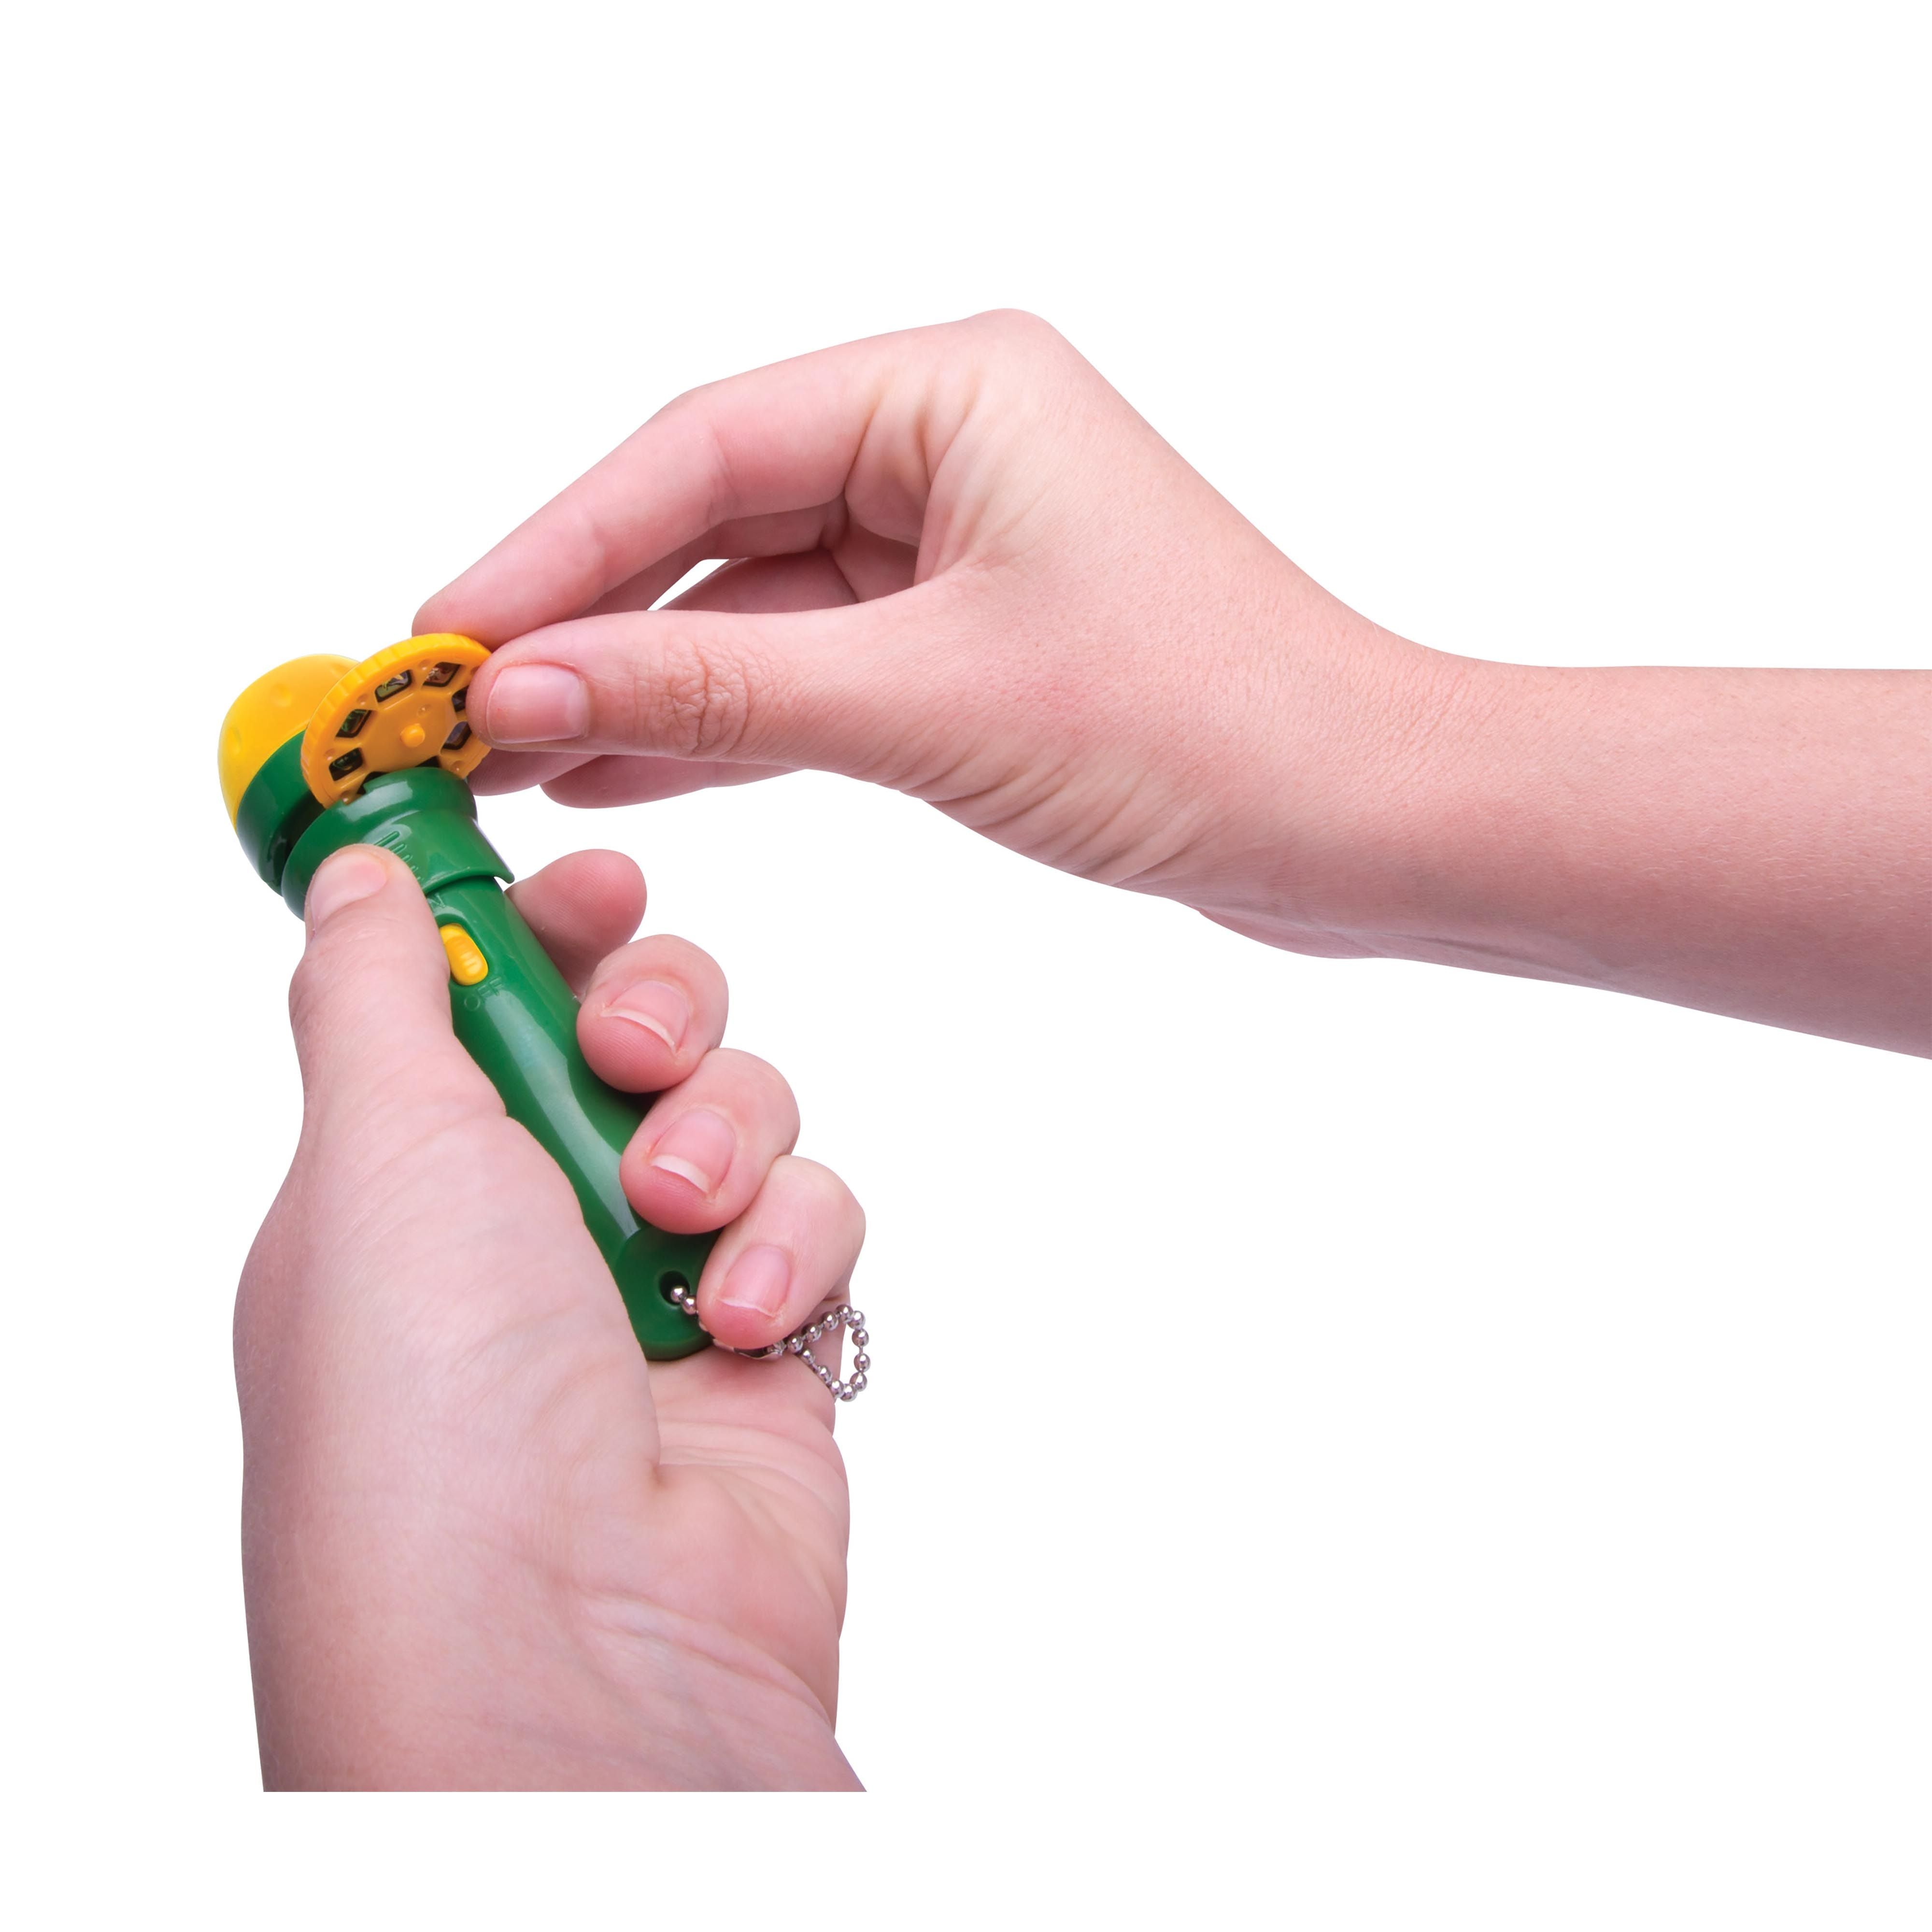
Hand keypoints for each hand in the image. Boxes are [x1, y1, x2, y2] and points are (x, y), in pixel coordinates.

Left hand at [236, 844, 864, 1788]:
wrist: (574, 1647)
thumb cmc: (434, 1408)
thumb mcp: (374, 1146)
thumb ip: (377, 985)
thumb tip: (357, 871)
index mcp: (407, 1173)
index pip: (488, 990)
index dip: (547, 920)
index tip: (593, 878)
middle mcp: (528, 1222)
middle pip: (636, 1024)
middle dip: (657, 1012)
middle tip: (634, 1051)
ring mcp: (653, 1283)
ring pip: (745, 1101)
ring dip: (726, 1136)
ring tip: (679, 1221)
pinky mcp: (767, 1338)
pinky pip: (819, 1208)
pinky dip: (791, 1242)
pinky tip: (742, 1317)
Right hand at [417, 311, 1929, 1051]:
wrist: (1357, 821)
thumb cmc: (1202, 726)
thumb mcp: (922, 699)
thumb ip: (714, 684)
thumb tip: (528, 685)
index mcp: (953, 388)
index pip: (700, 451)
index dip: (557, 544)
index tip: (447, 630)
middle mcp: (951, 442)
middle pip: (713, 515)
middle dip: (588, 613)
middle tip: (457, 701)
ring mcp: (959, 541)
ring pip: (755, 600)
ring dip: (645, 673)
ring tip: (516, 751)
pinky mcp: (970, 636)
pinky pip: (811, 662)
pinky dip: (726, 715)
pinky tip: (624, 764)